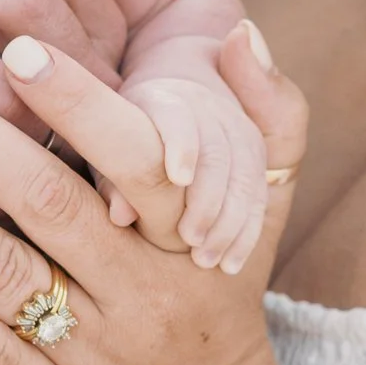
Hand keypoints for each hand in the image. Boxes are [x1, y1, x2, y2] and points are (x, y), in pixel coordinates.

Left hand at [0, 26, 311, 364]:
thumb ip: (267, 115)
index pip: (137, 157)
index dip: (79, 103)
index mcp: (190, 233)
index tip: (16, 46)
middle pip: (50, 206)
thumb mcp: (262, 208)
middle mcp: (143, 292)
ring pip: (4, 277)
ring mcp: (93, 354)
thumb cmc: (216, 293)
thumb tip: (239, 34)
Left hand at [121, 72, 269, 273]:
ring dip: (227, 223)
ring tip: (205, 260)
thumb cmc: (124, 139)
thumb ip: (111, 180)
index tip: (178, 180)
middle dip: (207, 200)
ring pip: (244, 177)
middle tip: (188, 240)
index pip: (178, 117)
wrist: (173, 104)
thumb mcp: (107, 152)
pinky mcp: (255, 153)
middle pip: (218, 153)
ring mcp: (237, 130)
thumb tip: (119, 216)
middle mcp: (207, 110)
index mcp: (164, 101)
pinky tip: (230, 263)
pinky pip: (259, 195)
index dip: (181, 145)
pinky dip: (246, 232)